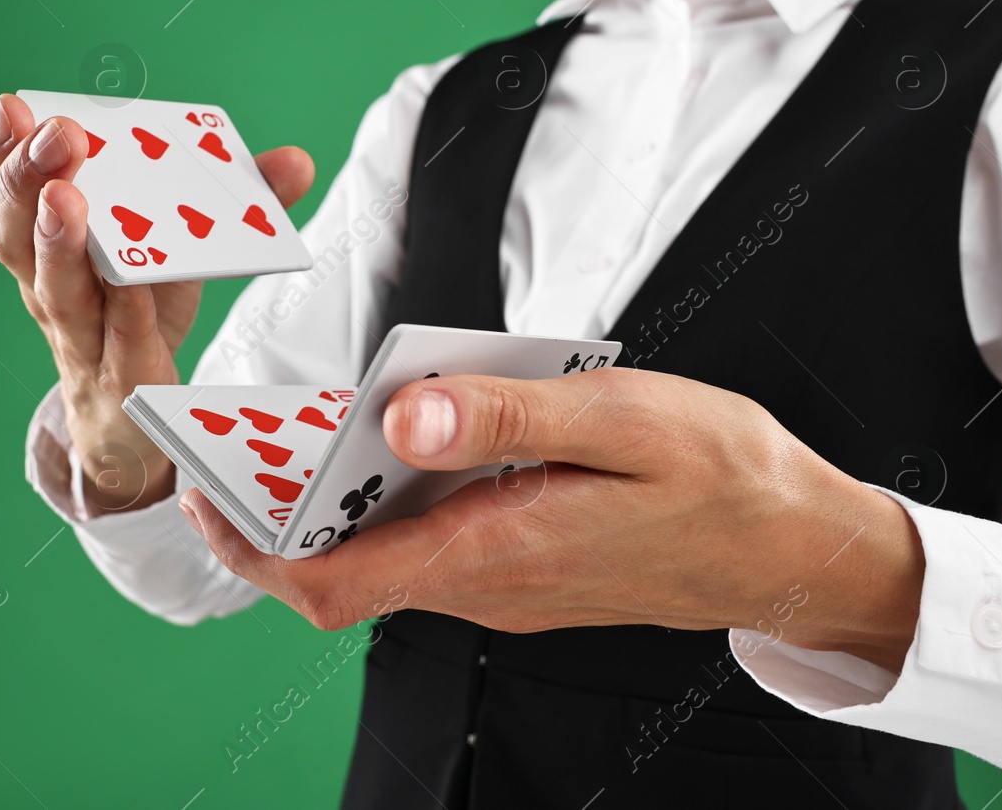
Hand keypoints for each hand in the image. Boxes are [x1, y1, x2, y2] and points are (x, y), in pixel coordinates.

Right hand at [0, 94, 314, 513]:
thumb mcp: (180, 250)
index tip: (9, 107)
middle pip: (17, 235)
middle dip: (27, 177)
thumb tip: (294, 161)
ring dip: (58, 242)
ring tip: (66, 197)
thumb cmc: (142, 316)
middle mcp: (51, 289)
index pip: (2, 195)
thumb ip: (236, 203)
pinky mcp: (122, 381)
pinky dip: (125, 314)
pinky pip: (118, 345)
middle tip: (57, 134)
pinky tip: (134, 286)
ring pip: (56, 291)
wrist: (132, 421)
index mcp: (51, 246)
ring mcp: (82, 338)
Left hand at [180, 367, 925, 671]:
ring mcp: (505, 587)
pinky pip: (433, 545)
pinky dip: (394, 502)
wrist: (797, 546)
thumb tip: (399, 415)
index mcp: (495, 553)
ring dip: (336, 506)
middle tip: (239, 441)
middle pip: (344, 574)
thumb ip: (505, 419)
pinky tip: (405, 438)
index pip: (333, 585)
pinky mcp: (524, 570)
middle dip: (276, 519)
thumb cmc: (723, 478)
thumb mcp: (620, 421)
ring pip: (386, 557)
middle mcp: (486, 586)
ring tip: (308, 427)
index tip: (204, 492)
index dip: (252, 548)